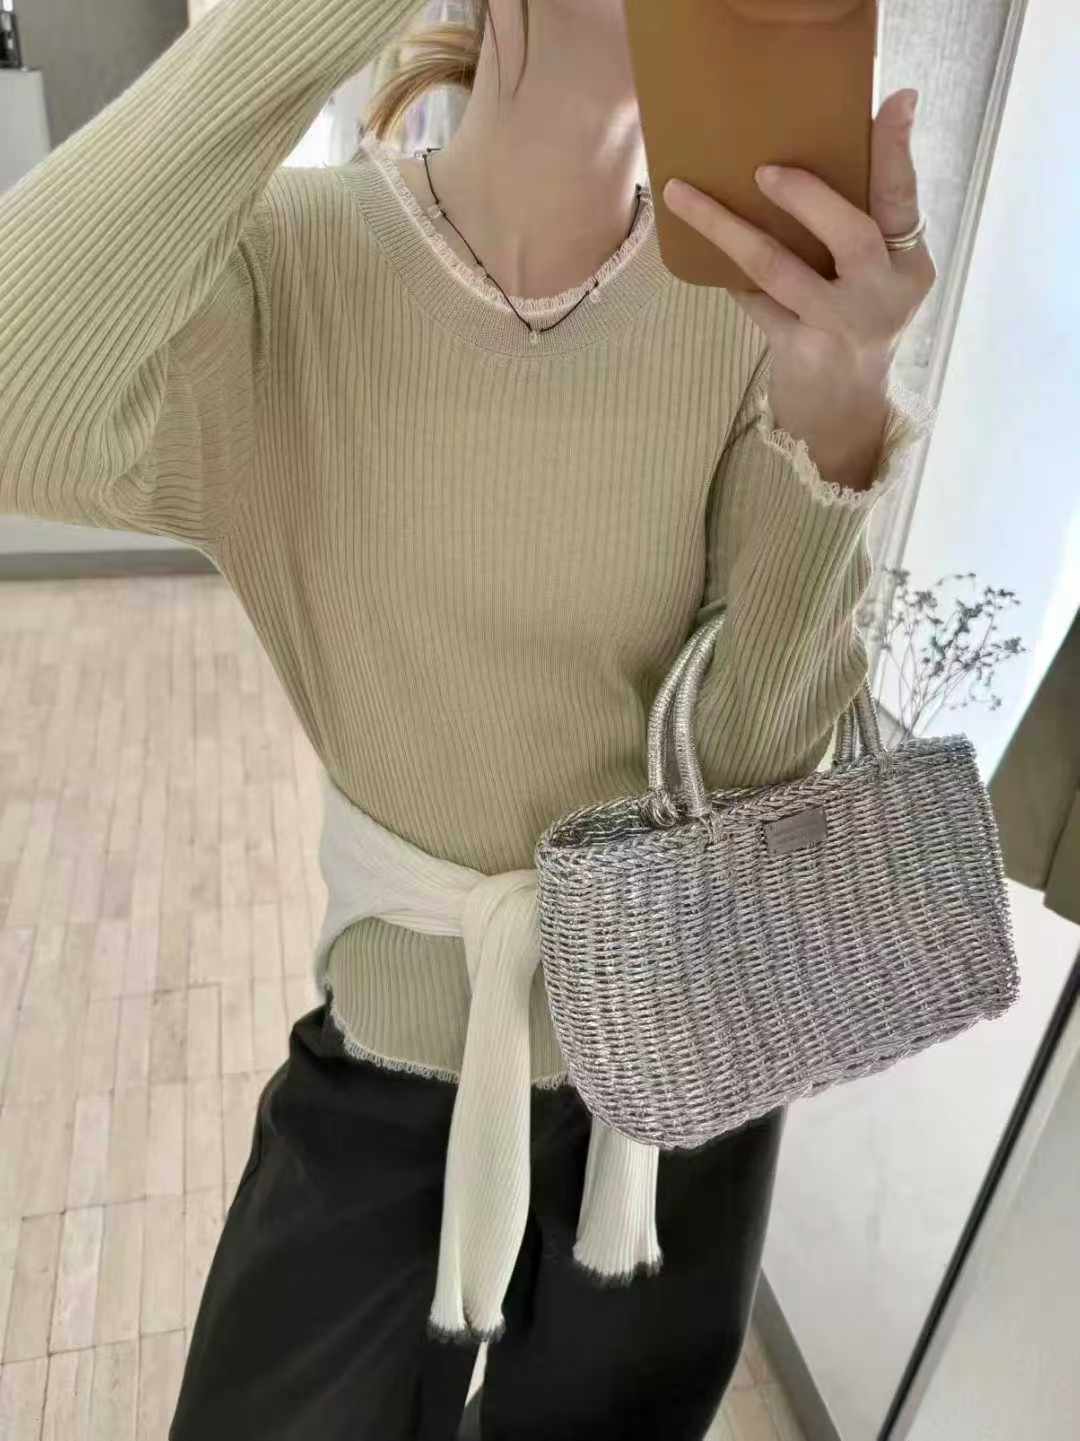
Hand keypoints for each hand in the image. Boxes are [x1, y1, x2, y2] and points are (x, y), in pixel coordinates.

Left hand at [663, 89, 937, 489]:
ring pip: (780, 268)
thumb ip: (855, 231)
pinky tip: (698, 251)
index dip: (897, 149)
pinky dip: (729, 276)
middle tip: (764, 169)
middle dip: (809, 196)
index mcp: (907, 266)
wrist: (841, 417)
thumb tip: (793, 162)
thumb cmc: (851, 330)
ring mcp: (841, 327)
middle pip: (853, 233)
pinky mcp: (800, 352)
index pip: (903, 198)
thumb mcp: (870, 282)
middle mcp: (883, 295)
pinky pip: (753, 302)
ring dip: (727, 228)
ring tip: (686, 196)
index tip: (895, 100)